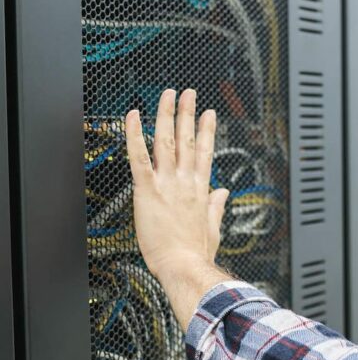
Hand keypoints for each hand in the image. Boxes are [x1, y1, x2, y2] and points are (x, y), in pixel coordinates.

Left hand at [126, 89, 232, 328]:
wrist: (185, 266)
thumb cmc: (196, 254)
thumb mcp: (213, 228)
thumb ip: (216, 206)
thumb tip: (223, 194)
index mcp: (201, 190)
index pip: (205, 152)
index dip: (207, 130)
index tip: (210, 114)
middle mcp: (185, 181)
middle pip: (188, 139)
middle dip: (188, 113)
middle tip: (188, 93)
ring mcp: (167, 183)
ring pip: (167, 141)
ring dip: (167, 115)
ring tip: (167, 94)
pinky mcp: (148, 190)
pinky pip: (139, 157)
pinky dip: (135, 135)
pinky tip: (132, 117)